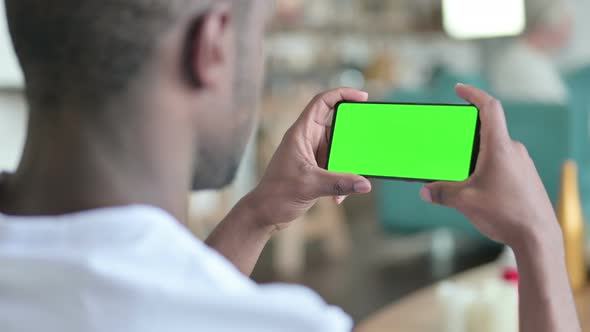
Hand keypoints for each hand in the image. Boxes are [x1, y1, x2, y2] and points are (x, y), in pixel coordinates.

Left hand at [248, 88, 372, 229]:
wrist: (264, 214)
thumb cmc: (277, 194)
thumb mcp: (310, 185)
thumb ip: (339, 183)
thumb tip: (365, 184)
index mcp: (301, 133)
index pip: (322, 102)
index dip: (342, 94)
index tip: (363, 97)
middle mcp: (307, 140)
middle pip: (337, 127)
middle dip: (354, 137)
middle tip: (368, 142)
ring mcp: (312, 155)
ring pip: (339, 150)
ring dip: (348, 165)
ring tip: (355, 176)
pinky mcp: (316, 170)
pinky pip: (337, 168)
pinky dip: (342, 180)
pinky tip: (340, 198)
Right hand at [420, 84, 560, 247]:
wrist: (539, 237)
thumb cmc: (505, 214)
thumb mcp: (465, 202)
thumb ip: (441, 193)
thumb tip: (425, 191)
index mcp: (500, 148)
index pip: (489, 108)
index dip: (473, 94)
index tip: (459, 89)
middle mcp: (514, 151)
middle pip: (487, 131)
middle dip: (465, 135)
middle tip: (448, 144)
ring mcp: (522, 164)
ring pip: (494, 150)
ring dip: (476, 155)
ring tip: (459, 173)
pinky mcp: (526, 177)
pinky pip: (503, 163)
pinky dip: (486, 167)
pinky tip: (477, 187)